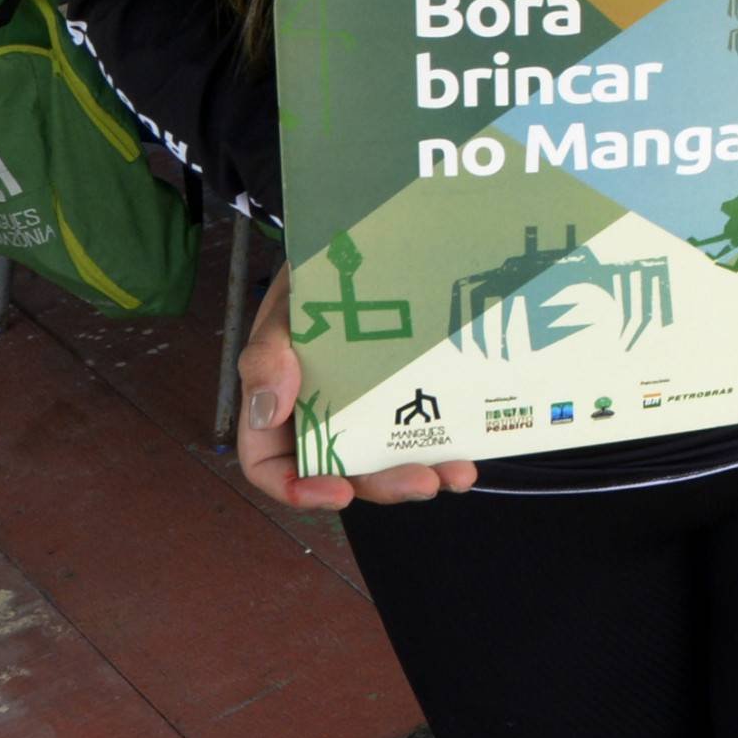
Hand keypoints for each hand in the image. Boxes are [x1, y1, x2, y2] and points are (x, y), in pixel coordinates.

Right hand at [238, 264, 476, 508]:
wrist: (357, 245)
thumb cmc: (308, 284)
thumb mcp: (281, 312)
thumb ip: (267, 357)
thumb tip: (268, 411)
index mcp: (279, 410)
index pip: (273, 467)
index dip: (300, 491)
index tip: (337, 493)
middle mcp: (322, 418)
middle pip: (344, 472)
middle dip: (383, 485)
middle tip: (421, 482)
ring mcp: (367, 409)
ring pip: (388, 458)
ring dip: (423, 471)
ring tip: (456, 472)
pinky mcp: (405, 392)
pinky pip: (423, 426)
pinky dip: (446, 442)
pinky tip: (470, 449)